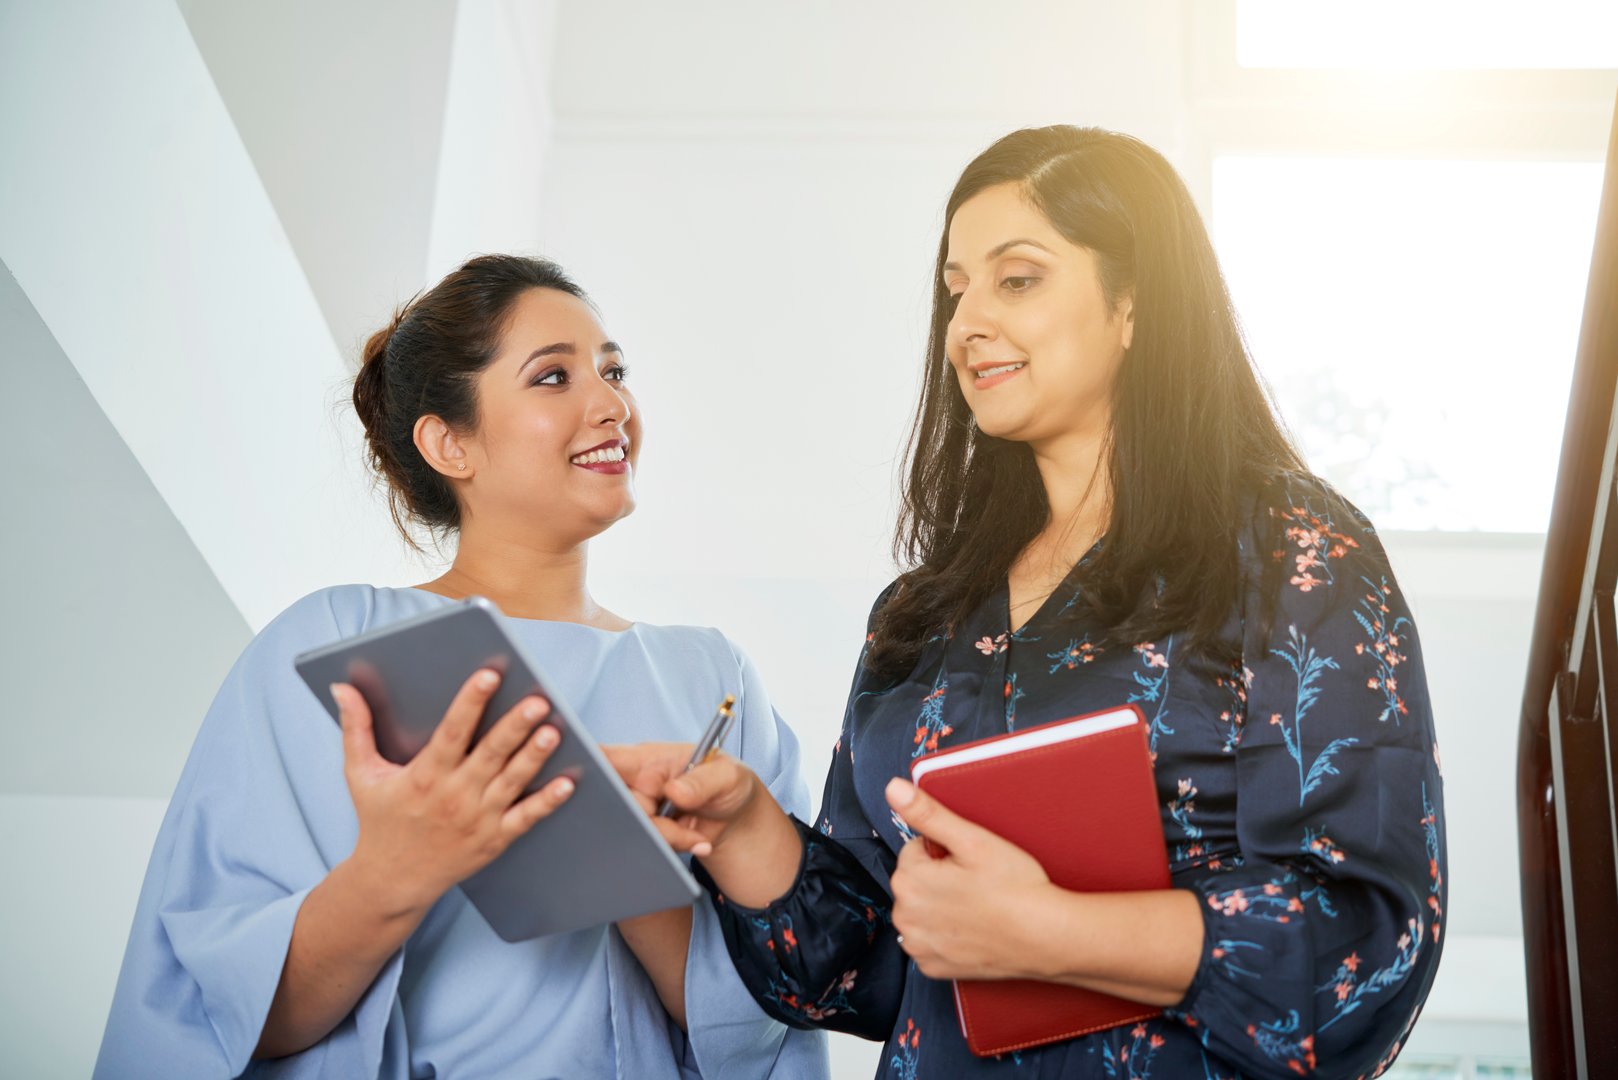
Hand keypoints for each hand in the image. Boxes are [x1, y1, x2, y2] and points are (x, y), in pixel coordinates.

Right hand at [334, 670, 574, 917]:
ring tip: (554, 731)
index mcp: (423, 776)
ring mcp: (477, 820)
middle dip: (514, 727)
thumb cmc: (379, 821)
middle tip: (538, 700)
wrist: (391, 882)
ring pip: (512, 783)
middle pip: (489, 755)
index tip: (489, 676)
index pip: (451, 733)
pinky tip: (568, 783)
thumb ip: (355, 728)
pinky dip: (547, 802)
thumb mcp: (361, 775)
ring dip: (534, 758)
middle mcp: (453, 797)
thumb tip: (342, 687)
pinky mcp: (494, 840)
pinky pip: (525, 819)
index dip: (470, 703)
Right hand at [603, 742, 802, 907]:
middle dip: (646, 820)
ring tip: (697, 835)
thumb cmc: (728, 784)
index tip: (596, 783)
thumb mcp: (727, 776)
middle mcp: (635, 784)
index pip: (607, 758)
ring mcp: (637, 811)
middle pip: (616, 805)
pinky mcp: (642, 835)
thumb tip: (674, 791)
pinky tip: (694, 841)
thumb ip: (703, 781)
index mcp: (648, 758)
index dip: (589, 768)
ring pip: (632, 832)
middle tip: (679, 822)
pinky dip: (669, 850)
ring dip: (667, 838)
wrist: (734, 820)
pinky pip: (643, 848)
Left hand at [885, 777, 1054, 981]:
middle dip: (938, 877)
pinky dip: (944, 935)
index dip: (945, 851)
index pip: (915, 850)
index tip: (969, 862)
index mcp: (909, 881)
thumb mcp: (972, 840)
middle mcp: (905, 917)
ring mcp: (918, 946)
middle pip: (914, 881)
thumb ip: (927, 813)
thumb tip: (893, 788)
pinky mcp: (933, 968)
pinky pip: (928, 941)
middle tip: (976, 883)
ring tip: (976, 906)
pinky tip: (971, 929)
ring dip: (938, 906)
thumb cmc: (1015, 888)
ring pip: (920, 910)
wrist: (1046, 937)